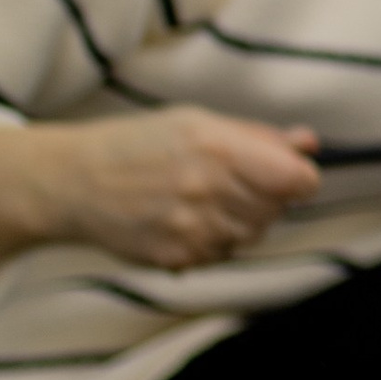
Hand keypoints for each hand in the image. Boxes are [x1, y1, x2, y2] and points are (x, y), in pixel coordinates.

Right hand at [0, 108, 319, 273]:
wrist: (73, 183)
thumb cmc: (136, 144)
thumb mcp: (196, 122)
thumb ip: (257, 137)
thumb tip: (308, 144)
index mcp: (218, 147)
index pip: (297, 180)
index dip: (300, 177)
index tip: (289, 175)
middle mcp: (209, 190)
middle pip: (278, 209)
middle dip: (267, 196)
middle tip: (231, 181)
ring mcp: (193, 228)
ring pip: (253, 234)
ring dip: (242, 220)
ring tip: (203, 199)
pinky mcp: (179, 257)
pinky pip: (222, 254)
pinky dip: (214, 240)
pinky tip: (184, 220)